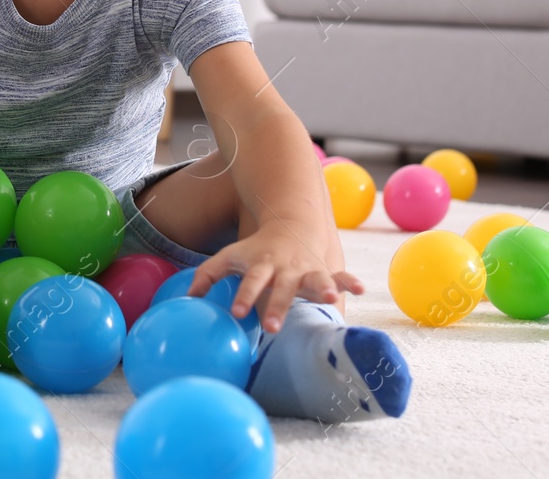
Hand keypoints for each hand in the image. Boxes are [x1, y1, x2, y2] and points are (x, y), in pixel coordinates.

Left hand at [186, 227, 364, 333]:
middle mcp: (286, 268)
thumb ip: (209, 275)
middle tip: (271, 327)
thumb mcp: (230, 256)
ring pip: (316, 278)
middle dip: (278, 306)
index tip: (236, 312)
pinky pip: (341, 276)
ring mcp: (308, 268)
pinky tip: (362, 289)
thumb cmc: (256, 248)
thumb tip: (186, 299)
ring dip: (322, 287)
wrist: (291, 222)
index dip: (244, 296)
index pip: (251, 282)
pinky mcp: (325, 271)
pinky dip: (350, 281)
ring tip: (329, 298)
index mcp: (262, 266)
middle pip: (281, 288)